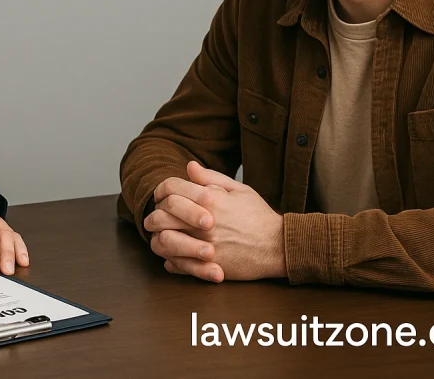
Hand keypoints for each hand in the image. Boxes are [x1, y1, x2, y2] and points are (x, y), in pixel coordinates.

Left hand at [144, 161, 284, 282]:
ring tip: (162, 237)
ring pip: (163, 241)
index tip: (162, 197)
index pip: (170, 190)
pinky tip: (173, 256)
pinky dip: (170, 260)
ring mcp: (204, 246)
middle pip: (161, 215)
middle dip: (155, 216)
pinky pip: (176, 264)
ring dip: (158, 238)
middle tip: (157, 218)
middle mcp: (203, 222)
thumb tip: (189, 166)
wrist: (278, 246)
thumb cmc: (258, 216)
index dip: (161, 192)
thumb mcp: (238, 189)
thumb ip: (210, 178)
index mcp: (209, 199)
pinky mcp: (207, 267)